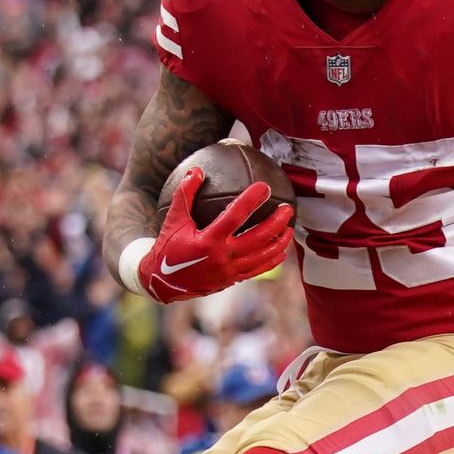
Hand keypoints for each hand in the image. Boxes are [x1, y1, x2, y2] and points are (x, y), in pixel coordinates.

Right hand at [136, 176, 293, 302]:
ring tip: (290, 228)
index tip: (264, 187)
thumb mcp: (173, 219)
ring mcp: (229, 271)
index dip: (251, 201)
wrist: (163, 282)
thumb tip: (196, 171)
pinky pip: (257, 270)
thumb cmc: (168, 247)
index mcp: (209, 240)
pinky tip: (281, 251)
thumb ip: (185, 194)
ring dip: (279, 242)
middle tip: (287, 209)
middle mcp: (222, 257)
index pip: (235, 216)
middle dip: (276, 222)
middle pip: (258, 238)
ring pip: (262, 256)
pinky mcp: (232, 280)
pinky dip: (271, 260)